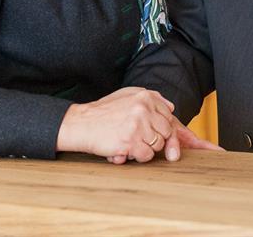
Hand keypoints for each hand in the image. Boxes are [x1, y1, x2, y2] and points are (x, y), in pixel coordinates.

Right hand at [56, 87, 173, 162]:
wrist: (80, 124)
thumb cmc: (103, 112)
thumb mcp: (126, 95)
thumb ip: (150, 98)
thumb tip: (172, 107)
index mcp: (145, 97)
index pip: (169, 115)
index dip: (165, 128)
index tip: (158, 135)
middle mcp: (144, 109)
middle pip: (167, 131)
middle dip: (157, 139)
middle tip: (141, 140)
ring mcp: (138, 125)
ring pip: (159, 145)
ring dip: (147, 148)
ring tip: (131, 143)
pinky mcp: (131, 142)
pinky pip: (147, 155)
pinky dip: (139, 156)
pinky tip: (127, 151)